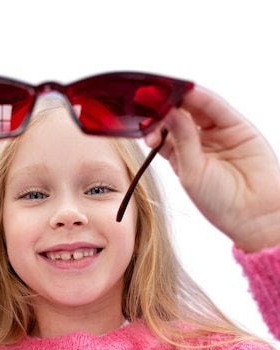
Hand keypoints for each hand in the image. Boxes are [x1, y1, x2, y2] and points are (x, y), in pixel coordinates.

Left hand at [145, 87, 279, 251]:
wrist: (254, 213)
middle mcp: (197, 144)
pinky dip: (201, 97)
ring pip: (195, 109)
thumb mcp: (191, 172)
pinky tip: (187, 92)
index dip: (151, 124)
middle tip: (150, 98)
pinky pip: (215, 107)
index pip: (161, 134)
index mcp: (180, 158)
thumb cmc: (220, 202)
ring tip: (165, 93)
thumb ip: (181, 141)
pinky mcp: (236, 126)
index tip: (141, 118)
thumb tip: (167, 112)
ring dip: (180, 99)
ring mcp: (216, 134)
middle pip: (177, 117)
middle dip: (163, 107)